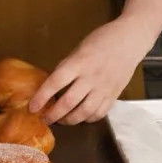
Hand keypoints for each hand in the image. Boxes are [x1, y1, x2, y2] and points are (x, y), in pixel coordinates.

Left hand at [29, 18, 154, 124]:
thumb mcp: (77, 50)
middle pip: (69, 102)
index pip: (55, 83)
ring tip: (61, 121)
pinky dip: (89, 119)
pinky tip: (81, 118)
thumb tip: (52, 85)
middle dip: (54, 114)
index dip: (42, 97)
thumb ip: (66, 68)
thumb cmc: (99, 41)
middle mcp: (90, 78)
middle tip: (45, 119)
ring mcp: (104, 88)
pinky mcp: (115, 95)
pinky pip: (101, 112)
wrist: (129, 41)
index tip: (32, 108)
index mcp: (78, 63)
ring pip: (85, 112)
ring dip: (70, 120)